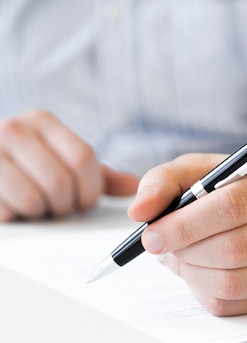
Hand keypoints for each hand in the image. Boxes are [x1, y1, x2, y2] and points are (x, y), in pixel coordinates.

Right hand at [0, 110, 138, 221]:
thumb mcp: (63, 162)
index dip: (90, 189)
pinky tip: (15, 207)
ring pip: (35, 198)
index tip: (85, 201)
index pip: (83, 158)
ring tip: (37, 205)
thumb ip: (98, 173)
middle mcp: (14, 129)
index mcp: (42, 121)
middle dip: (65, 205)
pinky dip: (18, 216)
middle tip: (58, 206)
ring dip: (42, 212)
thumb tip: (133, 185)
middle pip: (60, 181)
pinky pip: (9, 210)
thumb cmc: (30, 167)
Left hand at [127, 153, 246, 315]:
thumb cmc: (230, 187)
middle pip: (237, 248)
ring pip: (236, 282)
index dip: (186, 225)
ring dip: (194, 274)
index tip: (151, 235)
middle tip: (163, 246)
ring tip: (181, 256)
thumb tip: (140, 212)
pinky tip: (201, 270)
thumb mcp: (196, 170)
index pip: (234, 206)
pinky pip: (236, 304)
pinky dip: (204, 291)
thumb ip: (163, 182)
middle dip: (188, 251)